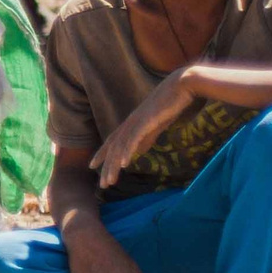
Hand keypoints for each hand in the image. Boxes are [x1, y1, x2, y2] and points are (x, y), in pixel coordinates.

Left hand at [87, 69, 193, 187]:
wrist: (180, 87)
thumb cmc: (169, 105)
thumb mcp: (153, 126)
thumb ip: (144, 138)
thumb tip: (136, 152)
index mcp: (130, 124)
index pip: (111, 142)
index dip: (101, 154)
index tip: (92, 167)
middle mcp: (129, 123)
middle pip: (112, 148)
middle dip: (106, 167)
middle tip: (102, 185)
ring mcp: (135, 122)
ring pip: (120, 147)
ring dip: (113, 165)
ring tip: (109, 181)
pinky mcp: (145, 121)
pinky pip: (133, 139)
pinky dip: (126, 152)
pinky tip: (122, 165)